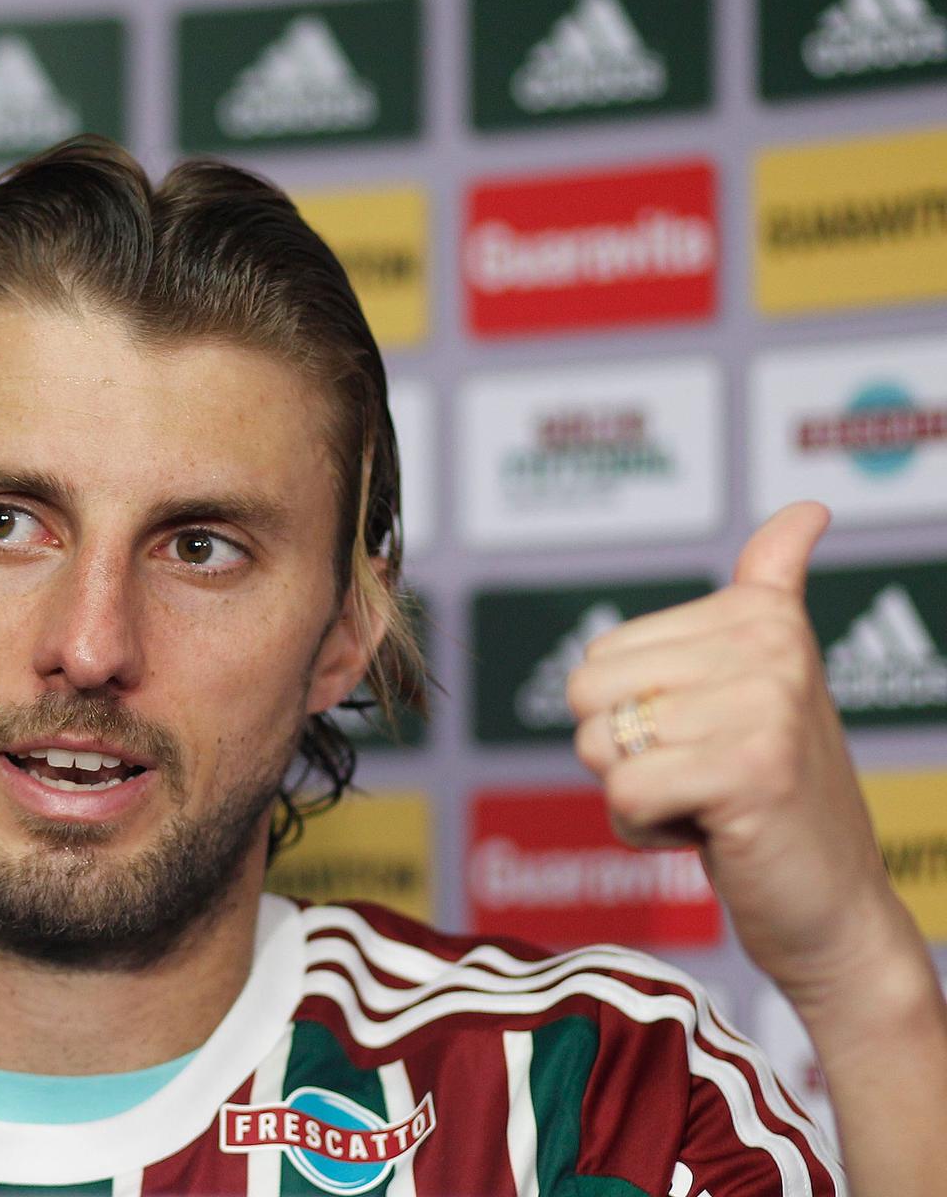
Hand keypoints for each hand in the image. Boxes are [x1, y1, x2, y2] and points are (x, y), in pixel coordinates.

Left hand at [566, 502, 903, 1002]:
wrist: (834, 910)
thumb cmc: (777, 796)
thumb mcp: (768, 682)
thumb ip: (771, 590)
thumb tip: (808, 509)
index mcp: (760, 614)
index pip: (599, 655)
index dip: (629, 716)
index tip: (708, 739)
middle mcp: (768, 646)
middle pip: (585, 693)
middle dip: (621, 753)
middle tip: (701, 777)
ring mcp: (764, 706)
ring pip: (599, 745)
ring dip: (637, 795)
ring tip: (709, 804)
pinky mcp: (749, 771)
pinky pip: (622, 793)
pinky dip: (646, 830)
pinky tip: (711, 835)